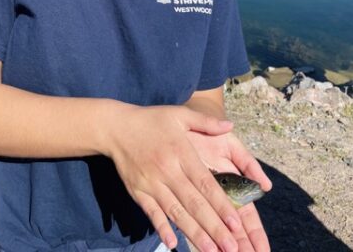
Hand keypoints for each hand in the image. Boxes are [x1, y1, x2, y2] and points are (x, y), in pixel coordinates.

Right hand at [105, 104, 245, 251]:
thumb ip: (206, 121)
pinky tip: (172, 244)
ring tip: (211, 251)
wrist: (116, 127)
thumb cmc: (151, 120)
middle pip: (194, 203)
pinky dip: (162, 228)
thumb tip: (230, 126)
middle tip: (231, 247)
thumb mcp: (179, 115)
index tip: (236, 223)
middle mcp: (167, 170)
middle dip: (214, 227)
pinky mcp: (137, 191)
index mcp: (181, 152)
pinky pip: (151, 213)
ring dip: (194, 234)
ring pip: (176, 212)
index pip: (205, 183)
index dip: (221, 204)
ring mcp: (151, 183)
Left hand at [186, 129, 272, 251]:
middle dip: (240, 245)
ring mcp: (198, 197)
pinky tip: (198, 248)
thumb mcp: (231, 145)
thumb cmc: (210, 133)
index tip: (262, 251)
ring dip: (219, 244)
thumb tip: (266, 186)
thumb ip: (248, 163)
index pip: (247, 216)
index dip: (254, 234)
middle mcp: (216, 195)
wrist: (184, 122)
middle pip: (232, 228)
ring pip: (211, 227)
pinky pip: (184, 218)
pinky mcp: (178, 194)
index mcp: (232, 186)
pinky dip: (191, 233)